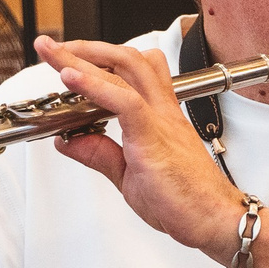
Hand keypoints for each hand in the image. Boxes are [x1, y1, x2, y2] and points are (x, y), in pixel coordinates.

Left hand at [39, 36, 241, 255]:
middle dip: (86, 48)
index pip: (132, 74)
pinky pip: (124, 101)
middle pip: (127, 60)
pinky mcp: (154, 137)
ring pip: (125, 70)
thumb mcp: (128, 177)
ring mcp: (160, 121)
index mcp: (159, 118)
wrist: (215, 220)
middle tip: (54, 47)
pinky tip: (70, 77)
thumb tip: (69, 141)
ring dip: (83, 58)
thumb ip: (100, 155)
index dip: (101, 60)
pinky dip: (93, 86)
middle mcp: (161, 112)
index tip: (69, 58)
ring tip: (54, 53)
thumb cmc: (185, 200)